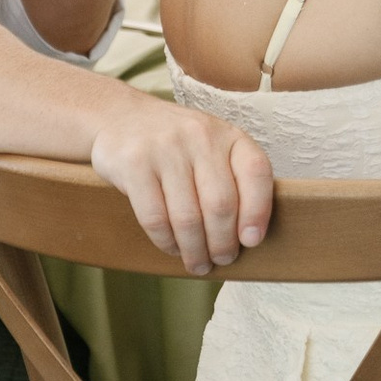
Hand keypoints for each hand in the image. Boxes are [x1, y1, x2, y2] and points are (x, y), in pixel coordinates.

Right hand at [91, 100, 273, 272]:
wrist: (122, 117)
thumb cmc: (178, 145)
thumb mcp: (213, 148)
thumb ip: (232, 180)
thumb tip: (248, 237)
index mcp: (229, 135)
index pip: (256, 172)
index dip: (258, 211)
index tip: (252, 241)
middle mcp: (201, 136)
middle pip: (221, 204)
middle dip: (223, 243)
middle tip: (222, 259)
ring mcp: (165, 148)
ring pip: (187, 217)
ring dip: (195, 250)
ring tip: (198, 263)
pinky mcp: (134, 163)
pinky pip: (155, 218)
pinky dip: (166, 242)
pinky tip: (172, 247)